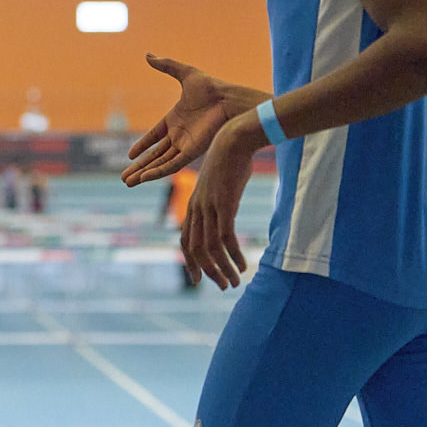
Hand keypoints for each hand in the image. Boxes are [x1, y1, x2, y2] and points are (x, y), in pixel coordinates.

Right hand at [123, 54, 235, 186]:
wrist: (228, 100)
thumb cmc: (211, 87)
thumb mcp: (185, 73)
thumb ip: (166, 65)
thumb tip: (148, 55)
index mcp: (175, 119)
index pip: (154, 136)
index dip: (142, 146)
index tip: (130, 155)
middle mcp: (179, 135)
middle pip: (154, 155)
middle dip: (139, 166)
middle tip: (124, 178)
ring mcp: (184, 145)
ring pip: (159, 163)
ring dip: (143, 173)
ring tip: (128, 182)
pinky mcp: (191, 152)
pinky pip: (170, 165)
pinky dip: (157, 172)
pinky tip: (144, 177)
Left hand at [181, 113, 261, 289]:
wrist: (233, 140)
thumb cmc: (229, 161)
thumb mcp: (218, 184)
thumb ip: (218, 201)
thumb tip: (224, 212)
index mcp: (194, 205)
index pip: (184, 240)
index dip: (190, 261)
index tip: (198, 278)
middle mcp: (197, 208)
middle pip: (194, 249)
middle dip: (207, 271)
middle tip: (221, 286)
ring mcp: (209, 207)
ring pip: (210, 248)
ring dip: (221, 268)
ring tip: (234, 282)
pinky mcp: (224, 204)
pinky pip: (225, 237)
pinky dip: (233, 255)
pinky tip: (242, 265)